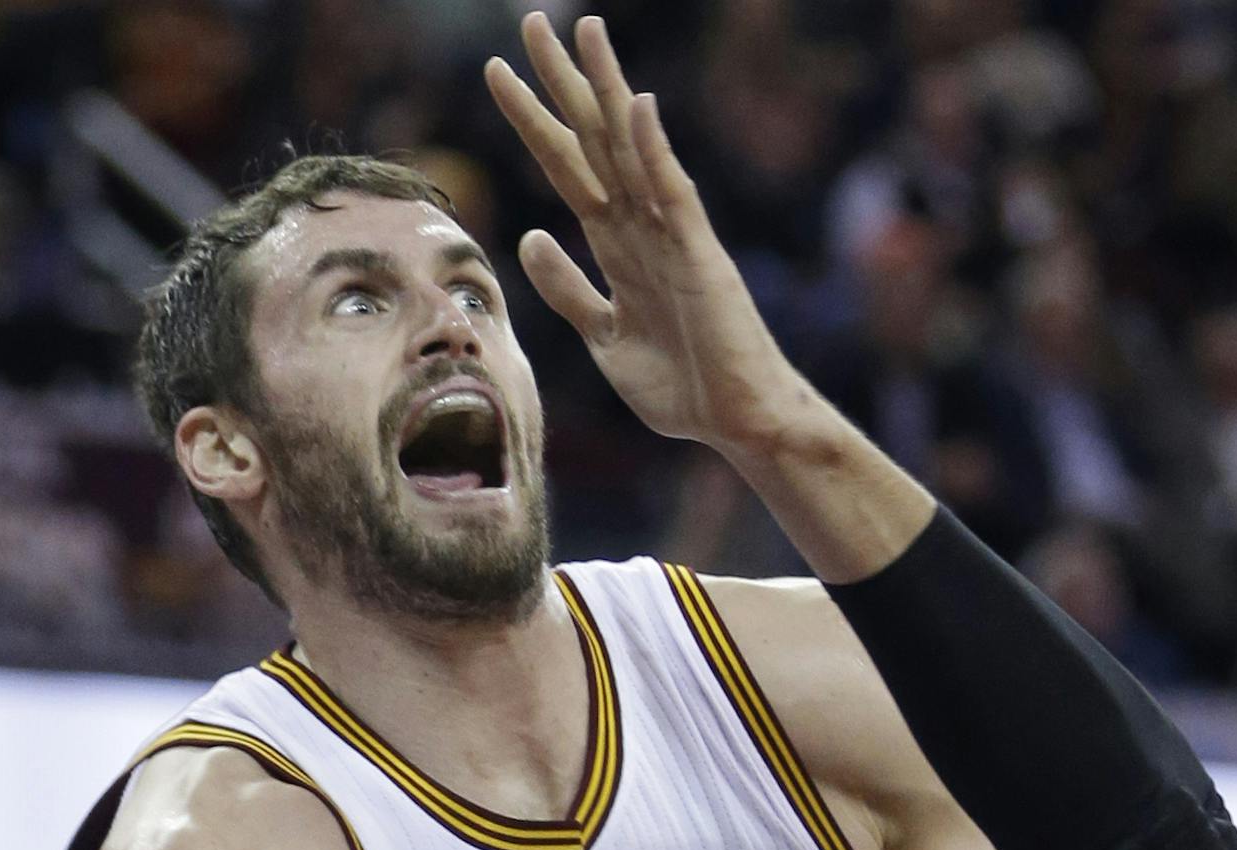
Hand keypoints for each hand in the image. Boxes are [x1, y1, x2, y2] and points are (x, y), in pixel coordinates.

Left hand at [486, 14, 808, 449]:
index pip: (569, 168)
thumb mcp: (606, 338)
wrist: (738, 423)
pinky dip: (656, 151)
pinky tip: (638, 106)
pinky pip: (674, 194)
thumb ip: (569, 289)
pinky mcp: (700, 257)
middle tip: (531, 22)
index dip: (534, 121)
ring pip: (632, 149)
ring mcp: (673, 237)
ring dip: (607, 90)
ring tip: (582, 31)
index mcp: (619, 246)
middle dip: (562, 83)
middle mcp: (644, 228)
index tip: (499, 73)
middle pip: (595, 140)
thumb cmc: (683, 388)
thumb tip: (531, 237)